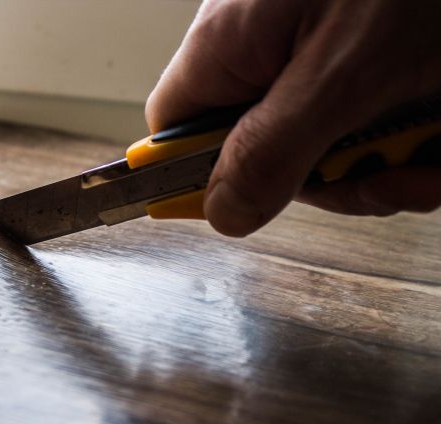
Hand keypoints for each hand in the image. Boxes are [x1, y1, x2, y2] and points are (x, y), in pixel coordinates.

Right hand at [146, 0, 440, 236]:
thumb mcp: (344, 75)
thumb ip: (273, 151)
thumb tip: (223, 212)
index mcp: (227, 44)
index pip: (176, 135)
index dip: (203, 181)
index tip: (253, 207)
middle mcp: (258, 48)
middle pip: (259, 152)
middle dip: (327, 178)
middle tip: (382, 171)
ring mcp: (306, 49)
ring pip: (316, 141)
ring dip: (377, 160)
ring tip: (425, 142)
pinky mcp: (350, 49)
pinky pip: (356, 115)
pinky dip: (399, 134)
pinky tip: (430, 128)